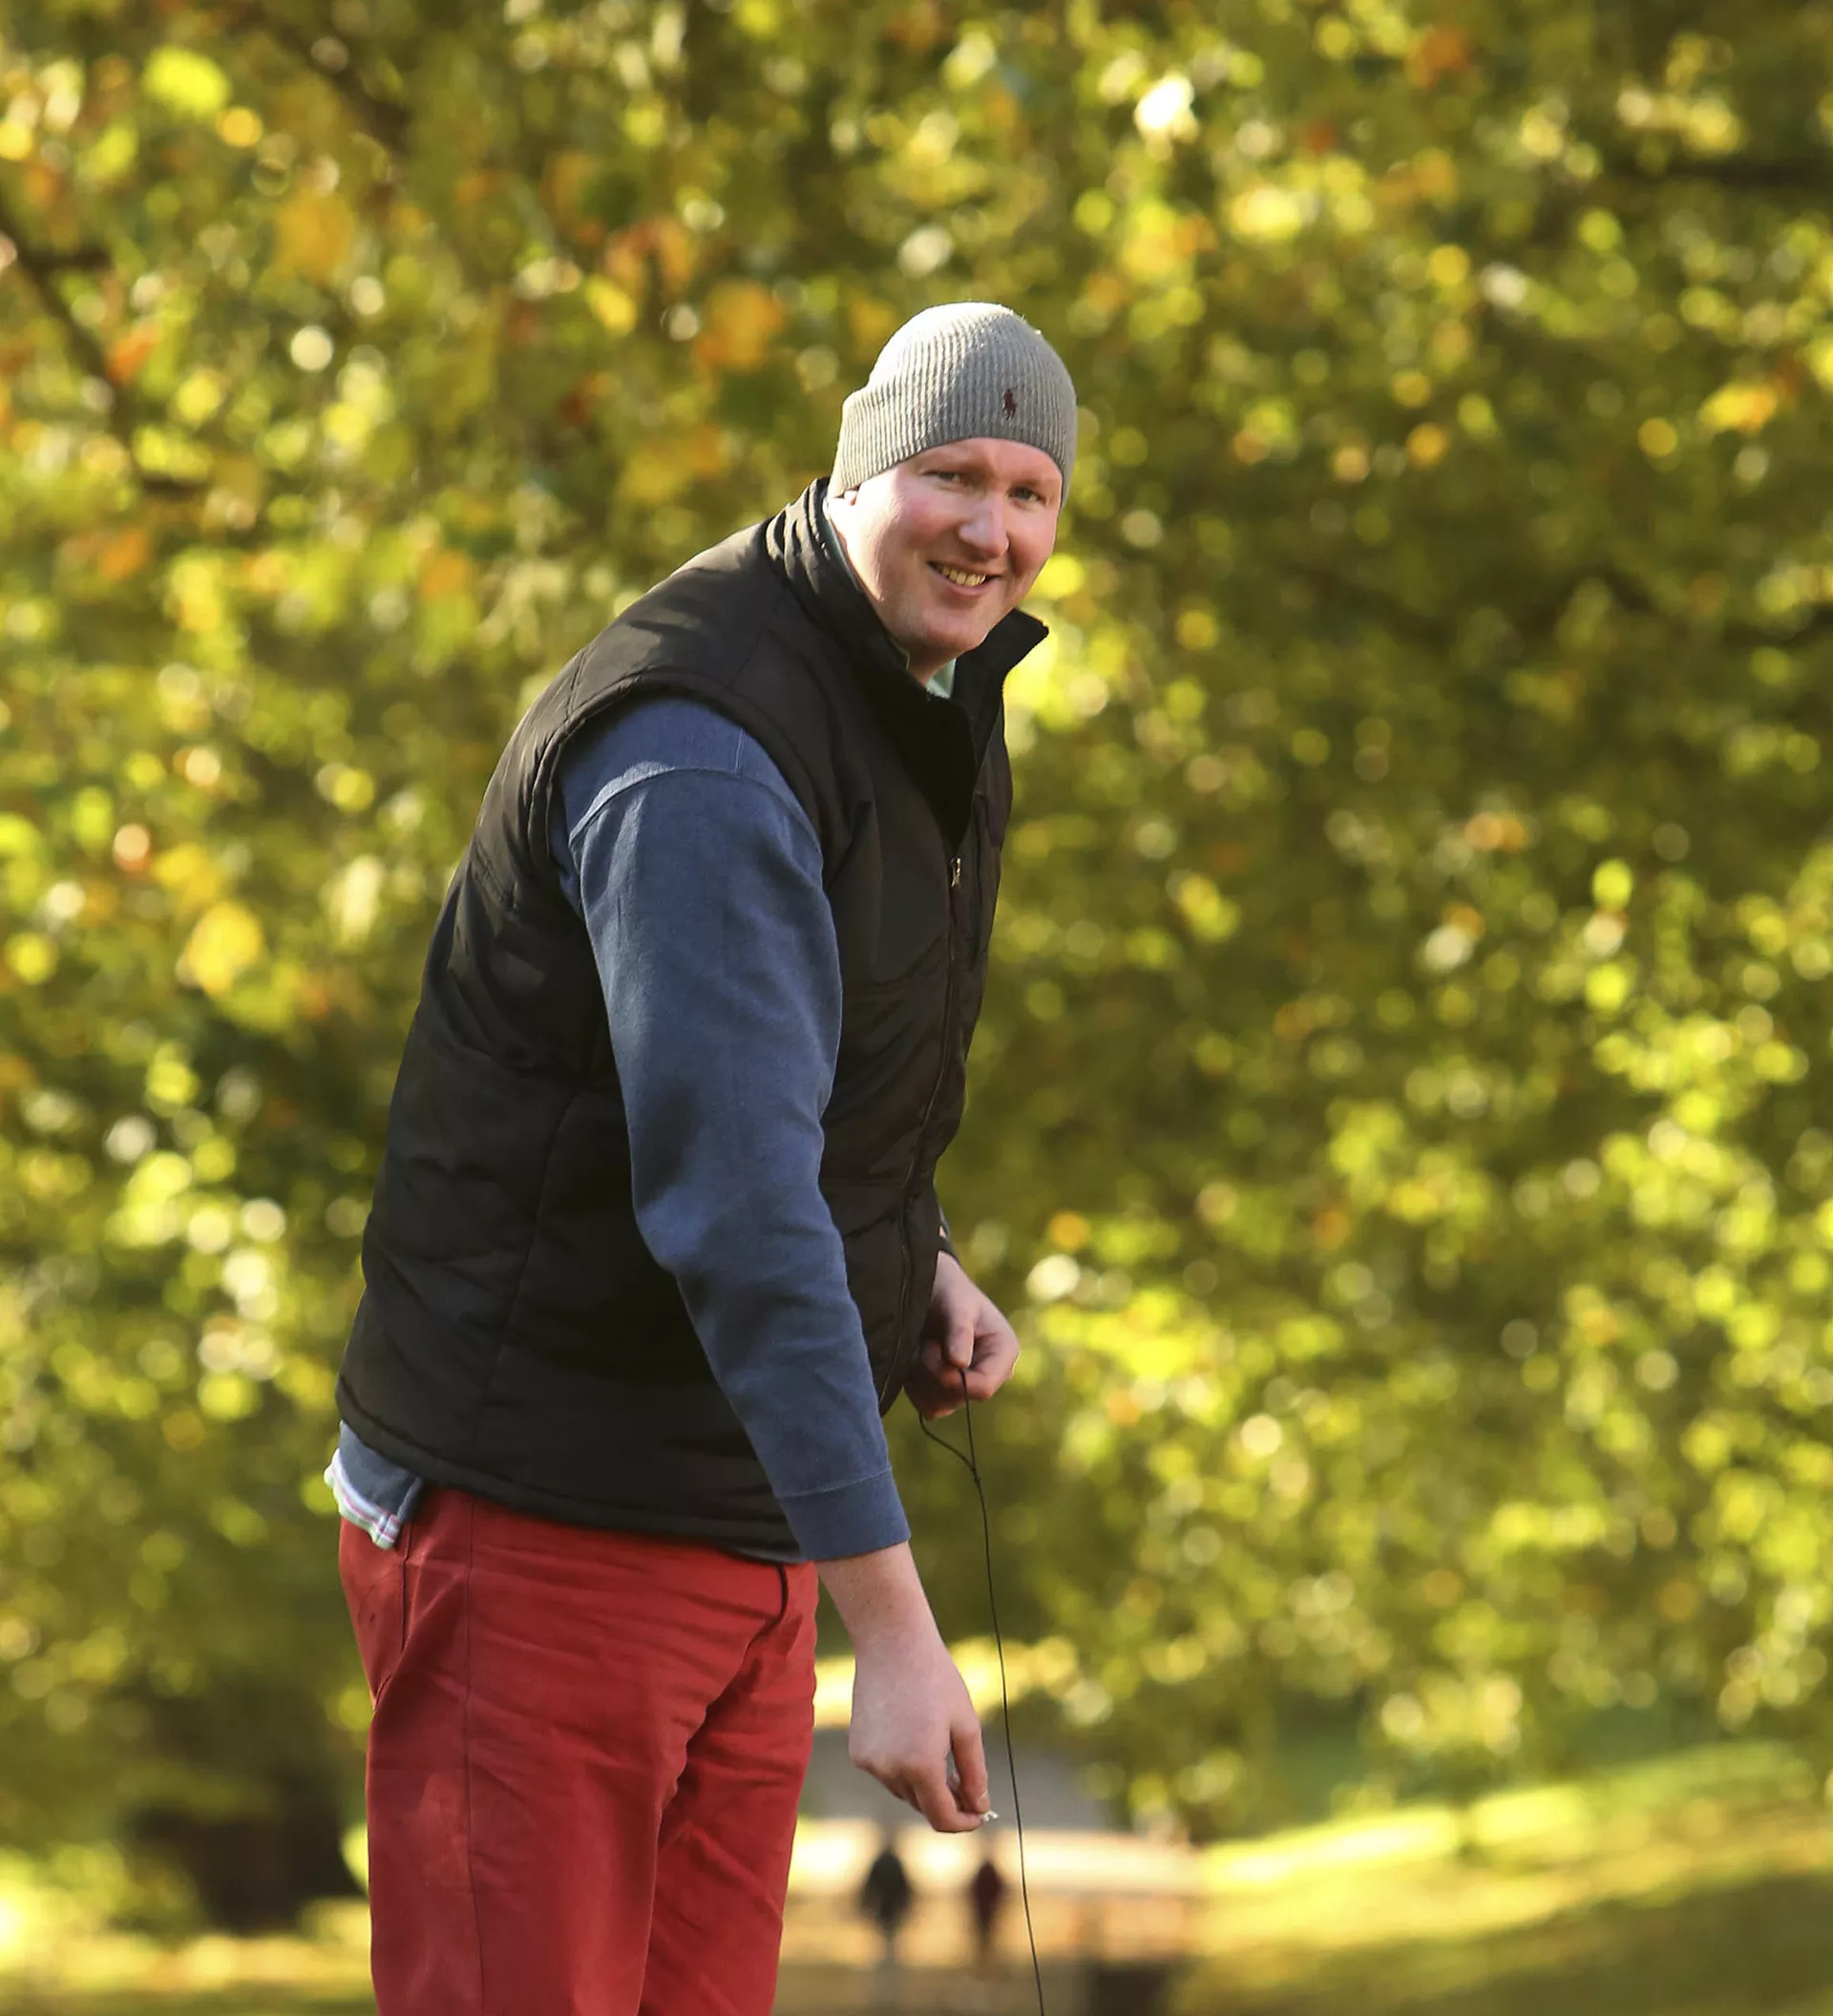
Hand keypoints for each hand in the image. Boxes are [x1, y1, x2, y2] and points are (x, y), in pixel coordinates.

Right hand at [819, 1543, 991, 1833]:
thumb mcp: (966, 1725)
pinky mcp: (857, 1751)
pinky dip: (901, 1766)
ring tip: (938, 1748)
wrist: (892, 1643)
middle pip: (923, 1805)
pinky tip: (911, 1733)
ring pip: (903, 1790)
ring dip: (923, 1782)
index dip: (964, 1822)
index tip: (979, 1814)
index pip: (943, 1818)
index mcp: (922, 1766)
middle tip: (965, 1780)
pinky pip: (886, 1772)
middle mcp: (891, 1771)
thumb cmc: (936, 1680)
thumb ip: (974, 1772)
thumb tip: (979, 1807)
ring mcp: (870, 1763)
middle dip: (946, 1800)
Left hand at [905, 1251, 1019, 1418]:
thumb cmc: (949, 1290)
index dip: (953, 1378)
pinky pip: (926, 1407)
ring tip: (921, 1347)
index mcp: (1004, 1352)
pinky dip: (914, 1385)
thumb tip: (960, 1364)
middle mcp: (991, 1375)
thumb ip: (959, 1331)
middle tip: (926, 1341)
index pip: (984, 1387)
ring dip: (920, 1378)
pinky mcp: (947, 1394)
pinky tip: (915, 1359)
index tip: (931, 1349)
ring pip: (939, 1406)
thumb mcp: (956, 1304)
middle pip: (958, 1398)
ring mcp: (968, 1387)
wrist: (930, 1290)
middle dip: (932, 1372)